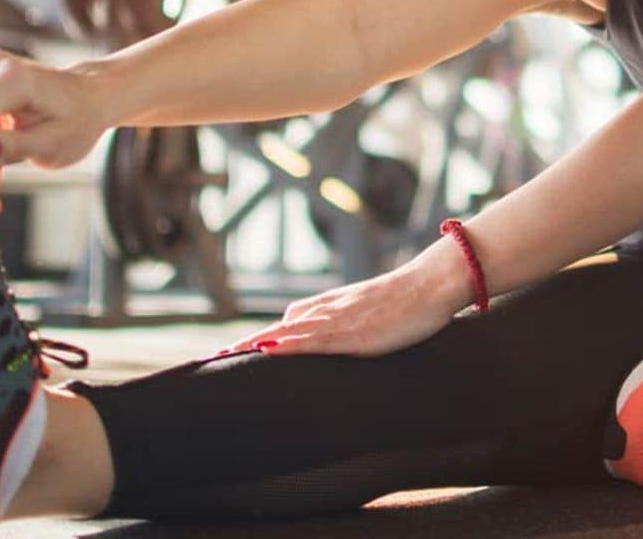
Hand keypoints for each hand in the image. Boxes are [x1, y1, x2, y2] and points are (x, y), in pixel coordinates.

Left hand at [222, 242, 474, 357]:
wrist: (431, 283)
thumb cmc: (407, 299)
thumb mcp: (370, 309)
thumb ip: (346, 319)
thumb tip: (329, 334)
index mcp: (331, 307)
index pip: (284, 324)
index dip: (255, 339)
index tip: (227, 353)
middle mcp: (328, 311)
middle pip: (276, 328)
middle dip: (244, 346)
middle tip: (211, 359)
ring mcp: (339, 321)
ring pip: (287, 333)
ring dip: (254, 344)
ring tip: (224, 357)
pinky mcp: (354, 332)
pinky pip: (314, 339)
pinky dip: (288, 344)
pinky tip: (268, 350)